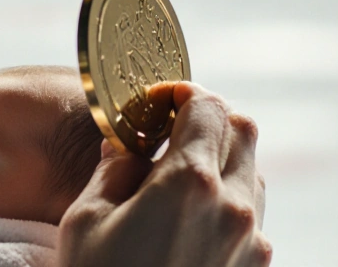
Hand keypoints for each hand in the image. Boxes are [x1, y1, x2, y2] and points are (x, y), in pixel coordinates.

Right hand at [58, 83, 269, 266]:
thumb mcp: (86, 221)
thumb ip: (114, 169)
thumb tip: (128, 141)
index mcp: (189, 183)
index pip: (207, 105)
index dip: (182, 94)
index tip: (157, 102)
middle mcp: (234, 207)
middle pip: (243, 129)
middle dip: (207, 119)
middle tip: (169, 132)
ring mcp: (252, 243)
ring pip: (252, 172)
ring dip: (221, 160)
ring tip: (174, 180)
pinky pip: (251, 216)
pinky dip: (226, 201)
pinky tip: (186, 221)